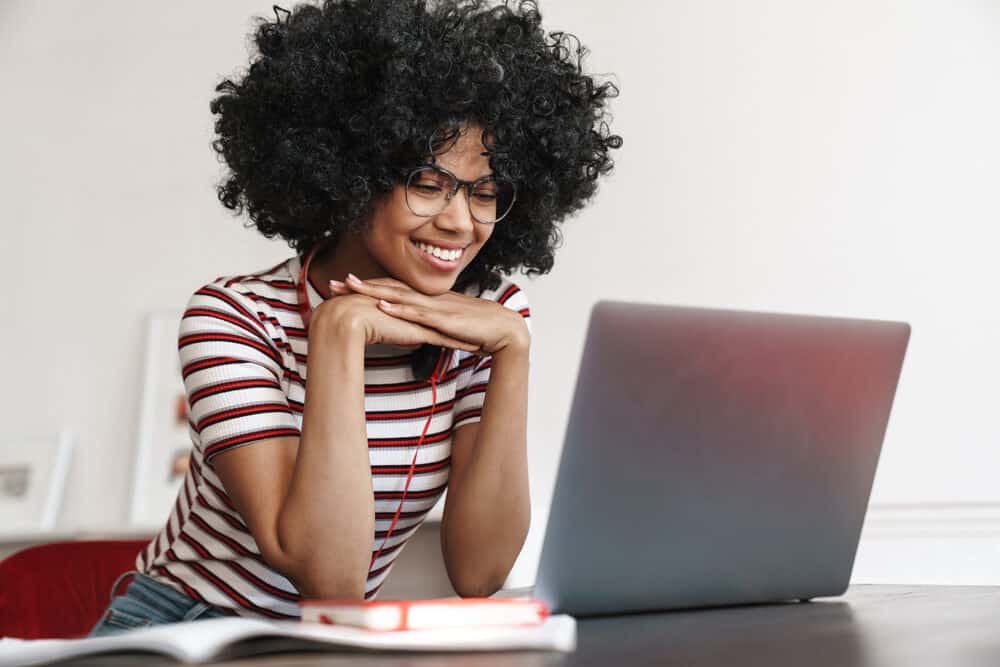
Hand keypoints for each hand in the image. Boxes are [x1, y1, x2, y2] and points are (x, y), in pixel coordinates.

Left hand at [331, 274, 529, 354]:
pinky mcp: (444, 319)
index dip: (368, 287)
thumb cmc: (478, 330)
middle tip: (334, 283)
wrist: (505, 330)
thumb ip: (430, 327)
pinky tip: (382, 304)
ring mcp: (435, 307)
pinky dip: (398, 308)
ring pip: (398, 296)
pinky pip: (417, 312)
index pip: (393, 290)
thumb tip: (413, 333)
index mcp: (428, 300)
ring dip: (373, 291)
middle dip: (361, 286)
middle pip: (389, 288)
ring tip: (349, 287)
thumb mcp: (447, 328)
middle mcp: (428, 299)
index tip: (345, 286)